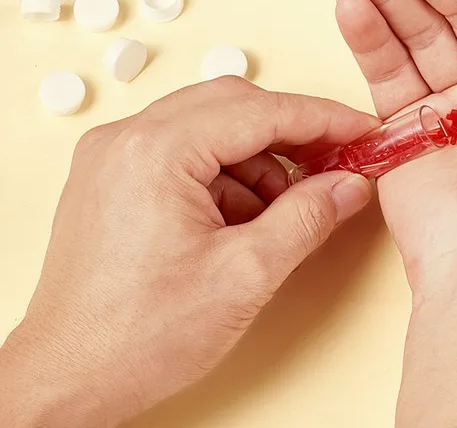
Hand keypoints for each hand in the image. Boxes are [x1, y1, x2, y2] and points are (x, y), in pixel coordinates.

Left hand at [0, 79, 374, 427]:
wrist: (65, 381)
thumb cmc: (137, 337)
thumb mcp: (245, 275)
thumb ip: (308, 217)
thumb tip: (351, 183)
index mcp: (156, 150)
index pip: (261, 110)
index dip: (322, 118)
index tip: (361, 130)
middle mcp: (128, 137)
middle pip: (234, 105)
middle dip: (290, 133)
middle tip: (334, 161)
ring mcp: (115, 154)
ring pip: (211, 124)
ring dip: (257, 156)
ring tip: (283, 208)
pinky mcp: (113, 174)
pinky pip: (185, 148)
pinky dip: (225, 172)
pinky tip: (243, 215)